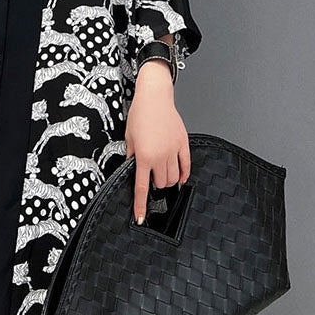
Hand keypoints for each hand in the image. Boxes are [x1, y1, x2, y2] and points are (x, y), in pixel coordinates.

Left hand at [125, 69, 190, 224]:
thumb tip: (133, 168)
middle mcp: (160, 156)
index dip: (140, 205)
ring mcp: (173, 150)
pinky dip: (183, 175)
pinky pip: (186, 166)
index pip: (141, 187)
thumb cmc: (140, 113)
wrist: (154, 96)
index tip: (140, 218)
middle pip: (160, 184)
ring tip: (161, 174)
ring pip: (174, 178)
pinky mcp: (183, 144)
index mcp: (143, 156)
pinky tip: (180, 177)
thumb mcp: (129, 137)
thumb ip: (131, 155)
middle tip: (150, 178)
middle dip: (155, 186)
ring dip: (167, 181)